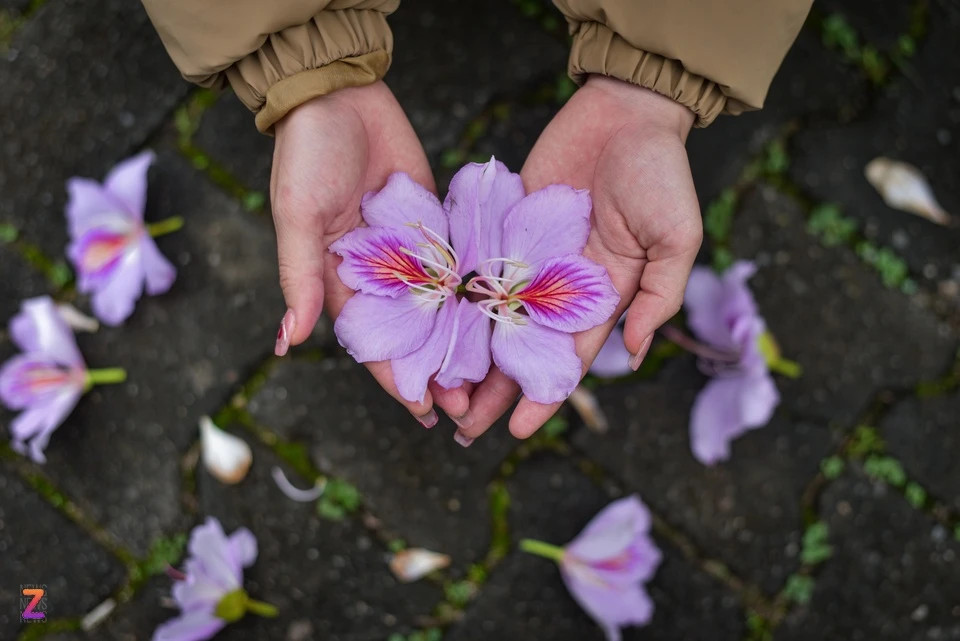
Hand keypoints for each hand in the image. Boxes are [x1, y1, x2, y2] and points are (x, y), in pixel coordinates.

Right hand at [271, 81, 468, 425]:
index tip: (423, 411)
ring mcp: (410, 250)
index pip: (371, 341)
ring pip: (439, 306)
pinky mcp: (434, 222)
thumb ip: (300, 278)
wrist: (339, 96)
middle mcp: (379, 273)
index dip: (395, 378)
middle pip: (411, 333)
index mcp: (340, 280)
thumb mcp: (297, 217)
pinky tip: (498, 318)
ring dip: (459, 340)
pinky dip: (473, 290)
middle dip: (435, 370)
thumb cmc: (307, 156)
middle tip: (468, 408)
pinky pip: (457, 262)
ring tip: (488, 377)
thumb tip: (287, 343)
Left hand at [455, 75, 701, 441]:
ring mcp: (529, 258)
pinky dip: (455, 300)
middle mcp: (561, 286)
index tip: (515, 431)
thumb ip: (659, 297)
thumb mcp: (676, 239)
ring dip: (469, 356)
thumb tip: (634, 356)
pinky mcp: (505, 228)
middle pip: (522, 348)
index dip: (543, 395)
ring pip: (492, 318)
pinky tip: (430, 327)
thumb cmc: (660, 174)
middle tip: (461, 428)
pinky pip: (476, 270)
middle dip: (495, 390)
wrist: (626, 111)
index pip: (568, 358)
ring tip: (438, 392)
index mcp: (603, 296)